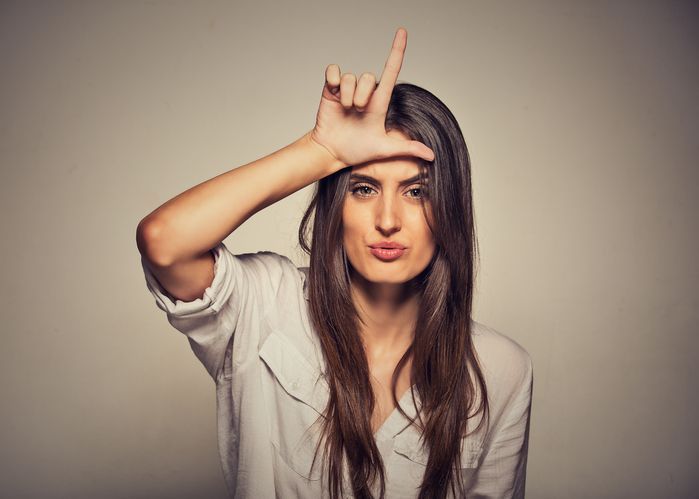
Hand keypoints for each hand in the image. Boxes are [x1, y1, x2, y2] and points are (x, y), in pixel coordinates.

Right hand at [309, 27, 434, 170]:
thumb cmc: (357, 150)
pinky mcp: (331, 89)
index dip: (397, 51)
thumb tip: (432, 155)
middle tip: (358, 111)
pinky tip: (334, 94)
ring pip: (351, 77)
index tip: (402, 32)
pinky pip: (334, 71)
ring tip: (345, 109)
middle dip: (362, 96)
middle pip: (369, 77)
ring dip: (348, 95)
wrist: (332, 153)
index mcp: (379, 102)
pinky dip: (333, 81)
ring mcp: (347, 90)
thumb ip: (407, 148)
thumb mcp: (385, 149)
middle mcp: (365, 93)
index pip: (391, 71)